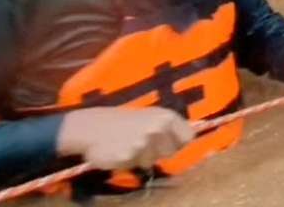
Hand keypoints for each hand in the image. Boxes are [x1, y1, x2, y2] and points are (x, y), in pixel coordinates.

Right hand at [57, 107, 193, 169]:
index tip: (169, 142)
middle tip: (141, 142)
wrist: (91, 127)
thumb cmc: (123, 121)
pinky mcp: (129, 157)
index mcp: (166, 116)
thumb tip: (192, 135)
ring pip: (152, 161)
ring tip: (127, 145)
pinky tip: (118, 151)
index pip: (188, 137)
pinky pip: (135, 166)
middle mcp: (158, 128)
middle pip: (171, 152)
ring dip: (141, 157)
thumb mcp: (150, 116)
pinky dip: (127, 162)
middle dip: (158, 151)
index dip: (179, 142)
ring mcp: (143, 143)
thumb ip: (169, 127)